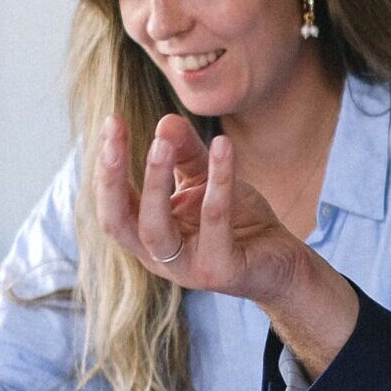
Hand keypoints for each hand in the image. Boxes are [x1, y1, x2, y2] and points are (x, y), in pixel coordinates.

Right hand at [95, 114, 309, 303]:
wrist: (283, 263)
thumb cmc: (238, 222)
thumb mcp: (206, 181)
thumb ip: (185, 153)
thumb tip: (165, 121)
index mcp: (146, 235)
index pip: (113, 201)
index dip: (107, 163)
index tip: (111, 120)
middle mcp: (158, 257)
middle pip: (117, 221)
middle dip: (111, 176)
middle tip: (114, 132)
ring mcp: (187, 269)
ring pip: (155, 229)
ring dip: (155, 182)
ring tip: (161, 142)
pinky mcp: (220, 270)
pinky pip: (215, 222)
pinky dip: (219, 182)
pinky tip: (224, 146)